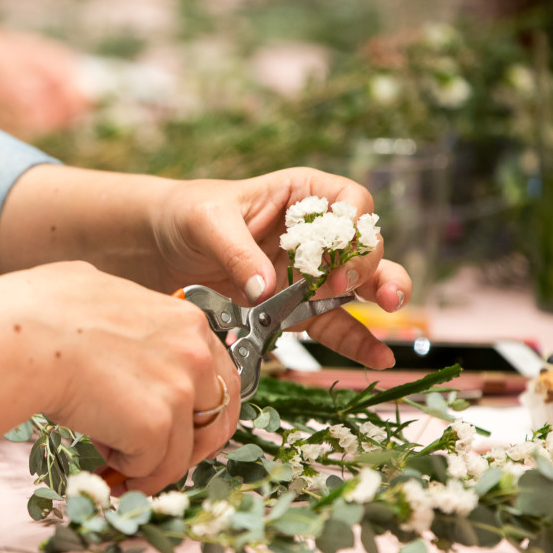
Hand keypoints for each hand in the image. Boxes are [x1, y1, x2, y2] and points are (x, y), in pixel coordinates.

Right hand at [0, 261, 238, 493]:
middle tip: (154, 459)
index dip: (199, 410)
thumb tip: (121, 318)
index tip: (178, 427)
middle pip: (216, 421)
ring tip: (106, 443)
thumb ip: (133, 314)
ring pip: (180, 453)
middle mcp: (196, 354)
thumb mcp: (103, 291)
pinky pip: (151, 467)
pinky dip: (126, 467)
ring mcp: (180, 391)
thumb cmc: (43, 311)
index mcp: (188, 322)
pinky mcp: (156, 426)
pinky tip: (97, 444)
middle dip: (187, 448)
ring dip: (148, 459)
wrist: (21, 338)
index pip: (219, 378)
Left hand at [147, 167, 410, 369]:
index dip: (350, 228)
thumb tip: (264, 288)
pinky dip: (357, 342)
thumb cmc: (187, 217)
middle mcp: (316, 233)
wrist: (162, 249)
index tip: (331, 254)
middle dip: (370, 264)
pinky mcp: (300, 309)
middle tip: (350, 286)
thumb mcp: (207, 222)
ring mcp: (312, 273)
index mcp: (302, 194)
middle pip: (364, 244)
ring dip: (381, 296)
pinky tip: (379, 358)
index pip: (349, 202)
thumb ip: (237, 252)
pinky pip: (335, 325)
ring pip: (361, 285)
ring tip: (391, 311)